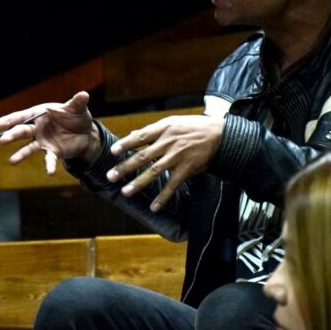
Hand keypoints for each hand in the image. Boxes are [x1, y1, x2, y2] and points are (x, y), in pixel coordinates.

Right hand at [0, 91, 102, 174]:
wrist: (85, 132)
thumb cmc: (76, 116)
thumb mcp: (77, 108)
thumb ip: (78, 102)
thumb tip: (84, 95)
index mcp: (39, 114)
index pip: (22, 116)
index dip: (9, 120)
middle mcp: (37, 128)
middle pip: (22, 131)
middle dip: (12, 135)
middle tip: (2, 140)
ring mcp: (43, 141)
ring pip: (29, 148)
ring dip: (21, 154)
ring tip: (12, 161)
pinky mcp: (52, 151)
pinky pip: (49, 159)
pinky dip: (49, 165)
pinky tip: (50, 173)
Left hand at [106, 115, 223, 212]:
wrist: (220, 135)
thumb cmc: (194, 127)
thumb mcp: (173, 122)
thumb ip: (152, 131)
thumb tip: (132, 134)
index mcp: (164, 128)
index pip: (140, 136)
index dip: (126, 144)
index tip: (112, 152)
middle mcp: (169, 142)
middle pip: (143, 156)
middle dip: (125, 167)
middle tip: (110, 176)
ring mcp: (178, 156)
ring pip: (154, 171)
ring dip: (139, 183)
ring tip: (125, 192)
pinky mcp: (187, 168)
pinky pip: (173, 184)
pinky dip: (163, 196)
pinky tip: (154, 207)